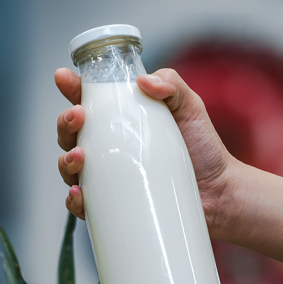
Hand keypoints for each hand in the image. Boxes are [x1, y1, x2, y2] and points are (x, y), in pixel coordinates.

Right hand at [55, 67, 237, 234]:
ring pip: (69, 168)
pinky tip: (79, 193)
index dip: (71, 88)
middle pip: (70, 134)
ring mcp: (107, 177)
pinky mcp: (111, 205)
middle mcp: (107, 147)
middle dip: (65, 123)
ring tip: (78, 156)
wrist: (219, 192)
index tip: (63, 78)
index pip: (87, 100)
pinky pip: (82, 205)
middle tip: (77, 117)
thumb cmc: (203, 148)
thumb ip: (172, 85)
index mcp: (120, 119)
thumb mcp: (190, 107)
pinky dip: (74, 200)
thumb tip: (144, 82)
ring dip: (65, 161)